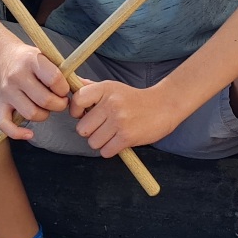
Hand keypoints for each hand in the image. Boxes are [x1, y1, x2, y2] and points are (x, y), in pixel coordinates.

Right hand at [0, 38, 70, 140]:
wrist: (0, 55)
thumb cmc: (29, 58)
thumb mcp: (46, 57)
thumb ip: (64, 73)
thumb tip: (86, 88)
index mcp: (32, 61)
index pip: (54, 79)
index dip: (64, 88)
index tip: (64, 89)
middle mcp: (17, 76)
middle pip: (45, 100)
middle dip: (59, 105)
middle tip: (61, 101)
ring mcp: (7, 92)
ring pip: (31, 114)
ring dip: (44, 116)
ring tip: (47, 108)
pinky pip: (5, 125)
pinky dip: (18, 133)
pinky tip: (30, 133)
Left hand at [69, 80, 183, 156]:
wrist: (164, 106)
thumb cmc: (134, 98)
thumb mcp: (113, 87)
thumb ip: (92, 87)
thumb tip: (72, 84)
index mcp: (105, 89)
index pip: (77, 100)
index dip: (76, 111)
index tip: (84, 113)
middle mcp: (111, 103)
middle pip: (82, 128)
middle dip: (90, 131)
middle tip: (103, 126)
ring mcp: (119, 120)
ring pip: (92, 142)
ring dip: (100, 142)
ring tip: (112, 133)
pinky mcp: (127, 137)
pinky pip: (105, 152)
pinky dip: (110, 149)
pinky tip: (119, 140)